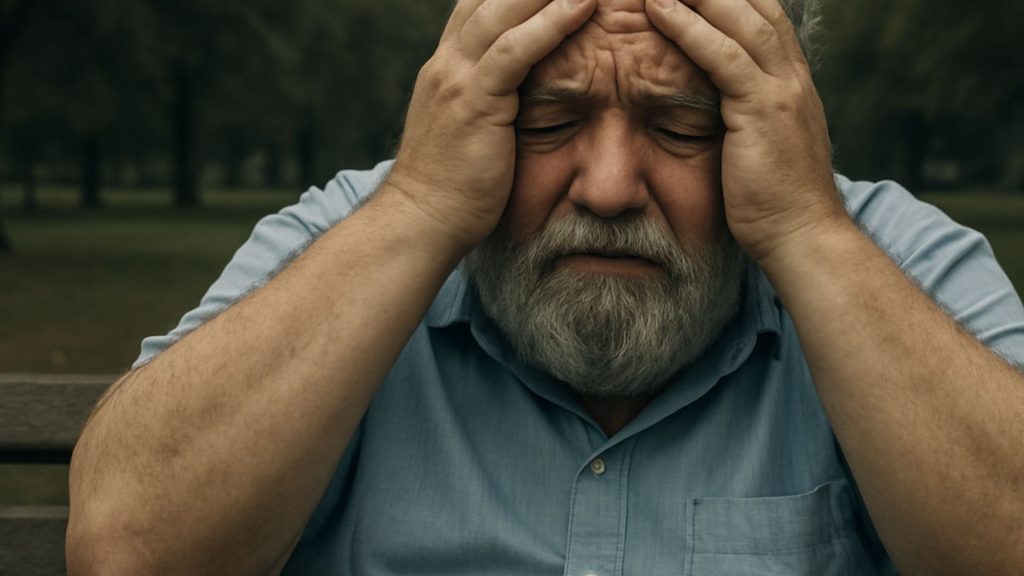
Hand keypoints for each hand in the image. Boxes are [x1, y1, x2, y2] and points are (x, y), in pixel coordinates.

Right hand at [385, 0, 596, 251]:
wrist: (422, 220)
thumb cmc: (453, 186)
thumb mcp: (468, 130)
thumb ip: (489, 100)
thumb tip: (521, 94)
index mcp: (447, 66)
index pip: (479, 3)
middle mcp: (448, 62)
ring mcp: (457, 78)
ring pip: (503, 9)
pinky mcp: (475, 101)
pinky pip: (515, 50)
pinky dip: (551, 22)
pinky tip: (582, 3)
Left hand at [645, 0, 849, 264]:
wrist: (802, 238)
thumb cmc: (774, 203)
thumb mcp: (760, 147)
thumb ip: (744, 116)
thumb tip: (717, 108)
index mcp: (790, 83)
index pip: (763, 17)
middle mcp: (791, 77)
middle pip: (754, 4)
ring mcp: (782, 90)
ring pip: (740, 18)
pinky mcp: (763, 111)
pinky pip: (723, 57)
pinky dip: (690, 28)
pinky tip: (659, 8)